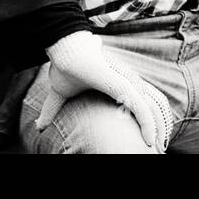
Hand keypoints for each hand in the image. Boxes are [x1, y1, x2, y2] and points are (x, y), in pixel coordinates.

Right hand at [35, 31, 172, 150]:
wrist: (63, 48)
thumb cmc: (64, 66)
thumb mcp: (60, 95)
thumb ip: (53, 110)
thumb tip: (39, 126)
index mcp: (119, 84)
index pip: (144, 104)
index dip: (151, 122)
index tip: (151, 141)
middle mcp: (128, 82)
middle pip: (154, 108)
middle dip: (160, 129)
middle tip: (159, 150)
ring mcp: (127, 82)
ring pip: (151, 110)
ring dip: (158, 131)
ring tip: (157, 150)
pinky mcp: (122, 84)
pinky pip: (140, 107)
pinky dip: (148, 123)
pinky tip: (149, 140)